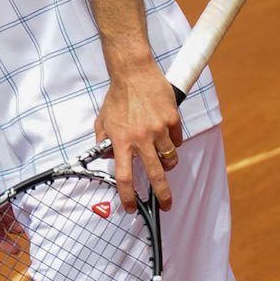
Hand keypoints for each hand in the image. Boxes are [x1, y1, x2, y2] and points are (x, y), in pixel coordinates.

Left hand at [95, 63, 181, 211]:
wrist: (133, 72)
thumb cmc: (118, 96)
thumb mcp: (103, 120)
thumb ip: (104, 141)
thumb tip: (109, 158)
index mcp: (121, 141)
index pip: (124, 177)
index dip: (128, 196)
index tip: (132, 208)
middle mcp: (141, 139)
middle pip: (155, 175)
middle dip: (162, 194)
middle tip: (166, 204)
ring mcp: (159, 129)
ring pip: (170, 158)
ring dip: (168, 164)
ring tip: (164, 160)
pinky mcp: (172, 120)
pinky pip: (176, 140)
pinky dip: (172, 142)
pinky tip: (166, 133)